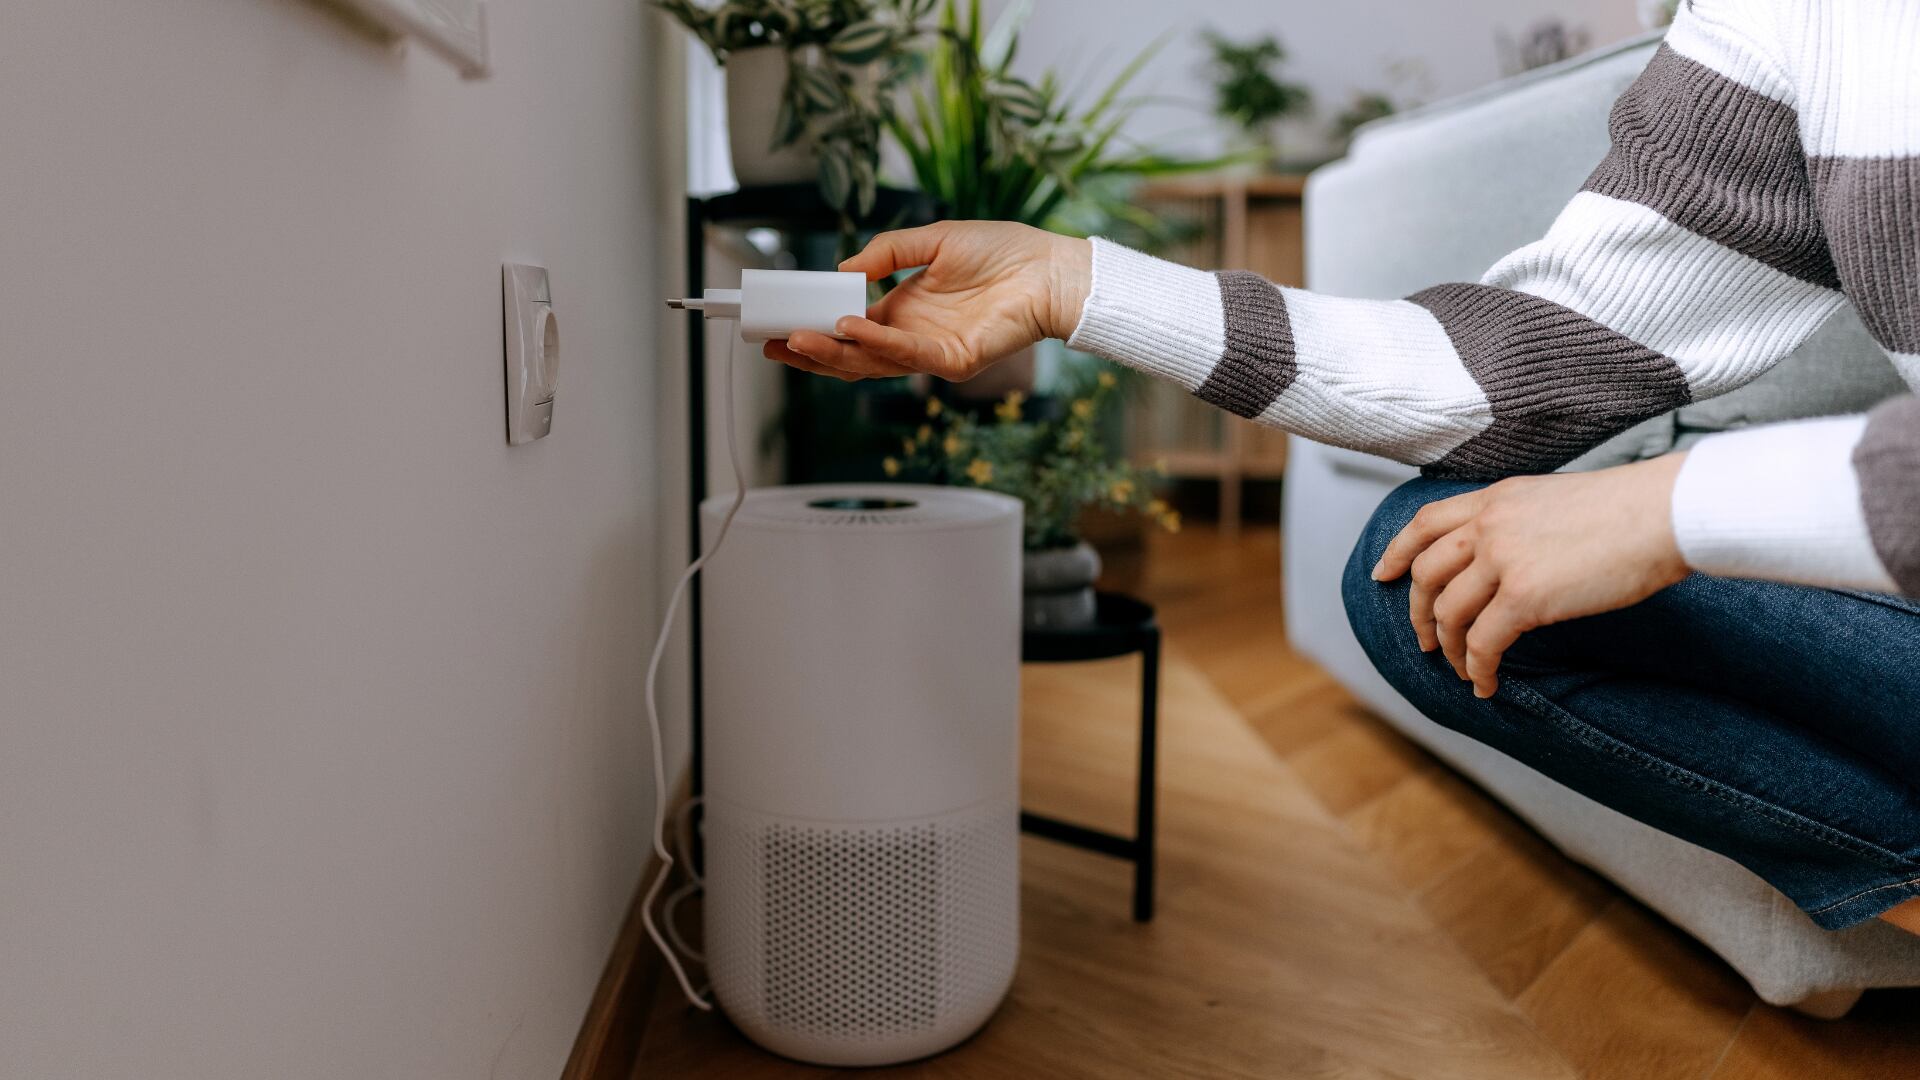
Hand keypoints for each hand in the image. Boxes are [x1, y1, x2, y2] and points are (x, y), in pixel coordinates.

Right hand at [764, 221, 1091, 382]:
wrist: (1050, 267)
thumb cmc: (1002, 251)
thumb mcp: (931, 240)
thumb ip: (886, 253)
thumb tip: (843, 271)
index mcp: (903, 311)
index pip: (847, 329)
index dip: (813, 327)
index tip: (777, 321)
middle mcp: (912, 337)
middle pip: (850, 355)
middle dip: (809, 350)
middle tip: (770, 341)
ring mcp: (933, 353)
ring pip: (871, 363)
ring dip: (832, 352)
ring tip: (797, 339)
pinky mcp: (956, 361)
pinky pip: (908, 355)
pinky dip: (876, 344)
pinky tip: (849, 329)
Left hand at [1370, 454, 1690, 697]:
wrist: (1665, 513)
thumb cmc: (1629, 511)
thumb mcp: (1554, 501)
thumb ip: (1520, 524)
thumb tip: (1510, 560)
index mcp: (1495, 499)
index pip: (1426, 523)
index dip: (1397, 551)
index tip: (1382, 574)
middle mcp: (1489, 525)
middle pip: (1426, 573)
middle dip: (1419, 613)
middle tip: (1426, 641)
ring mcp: (1502, 559)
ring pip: (1448, 613)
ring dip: (1450, 648)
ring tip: (1462, 669)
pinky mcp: (1525, 596)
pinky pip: (1483, 643)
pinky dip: (1479, 668)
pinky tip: (1487, 683)